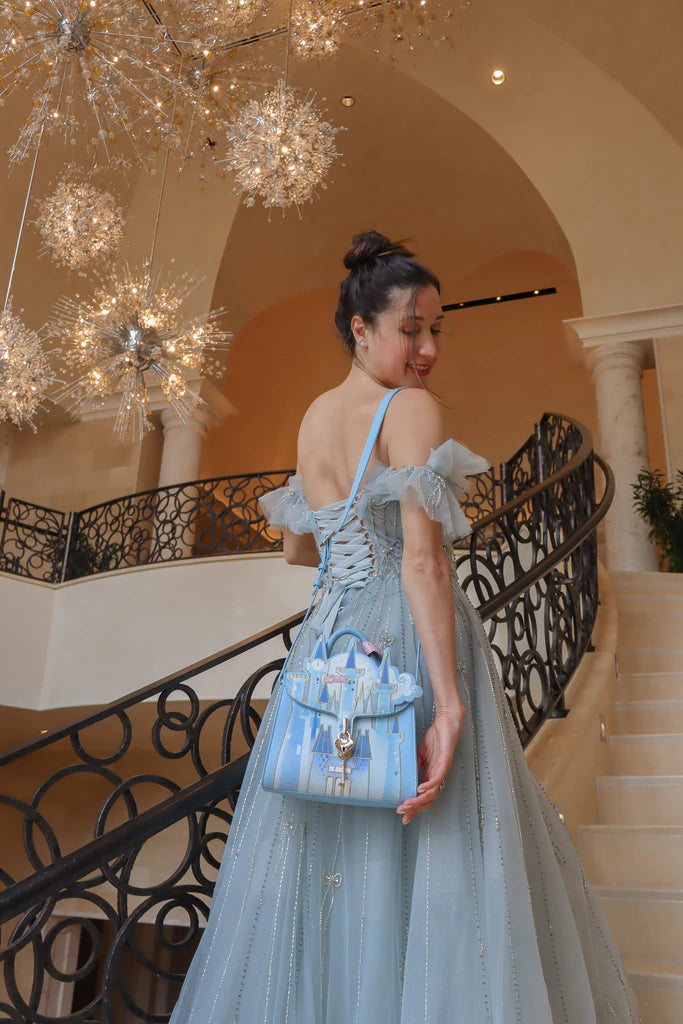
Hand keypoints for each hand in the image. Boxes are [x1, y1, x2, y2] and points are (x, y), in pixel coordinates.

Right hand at [396, 707, 465, 824]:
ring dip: (419, 801)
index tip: (403, 816)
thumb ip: (415, 766)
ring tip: (408, 804)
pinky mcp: (445, 762)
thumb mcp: (420, 754)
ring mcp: (442, 770)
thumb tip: (405, 778)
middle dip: (415, 809)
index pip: (423, 797)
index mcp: (431, 775)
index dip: (414, 808)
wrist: (446, 722)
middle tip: (403, 813)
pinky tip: (420, 790)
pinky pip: (437, 778)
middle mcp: (438, 776)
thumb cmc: (435, 737)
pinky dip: (429, 786)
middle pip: (428, 800)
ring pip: (432, 793)